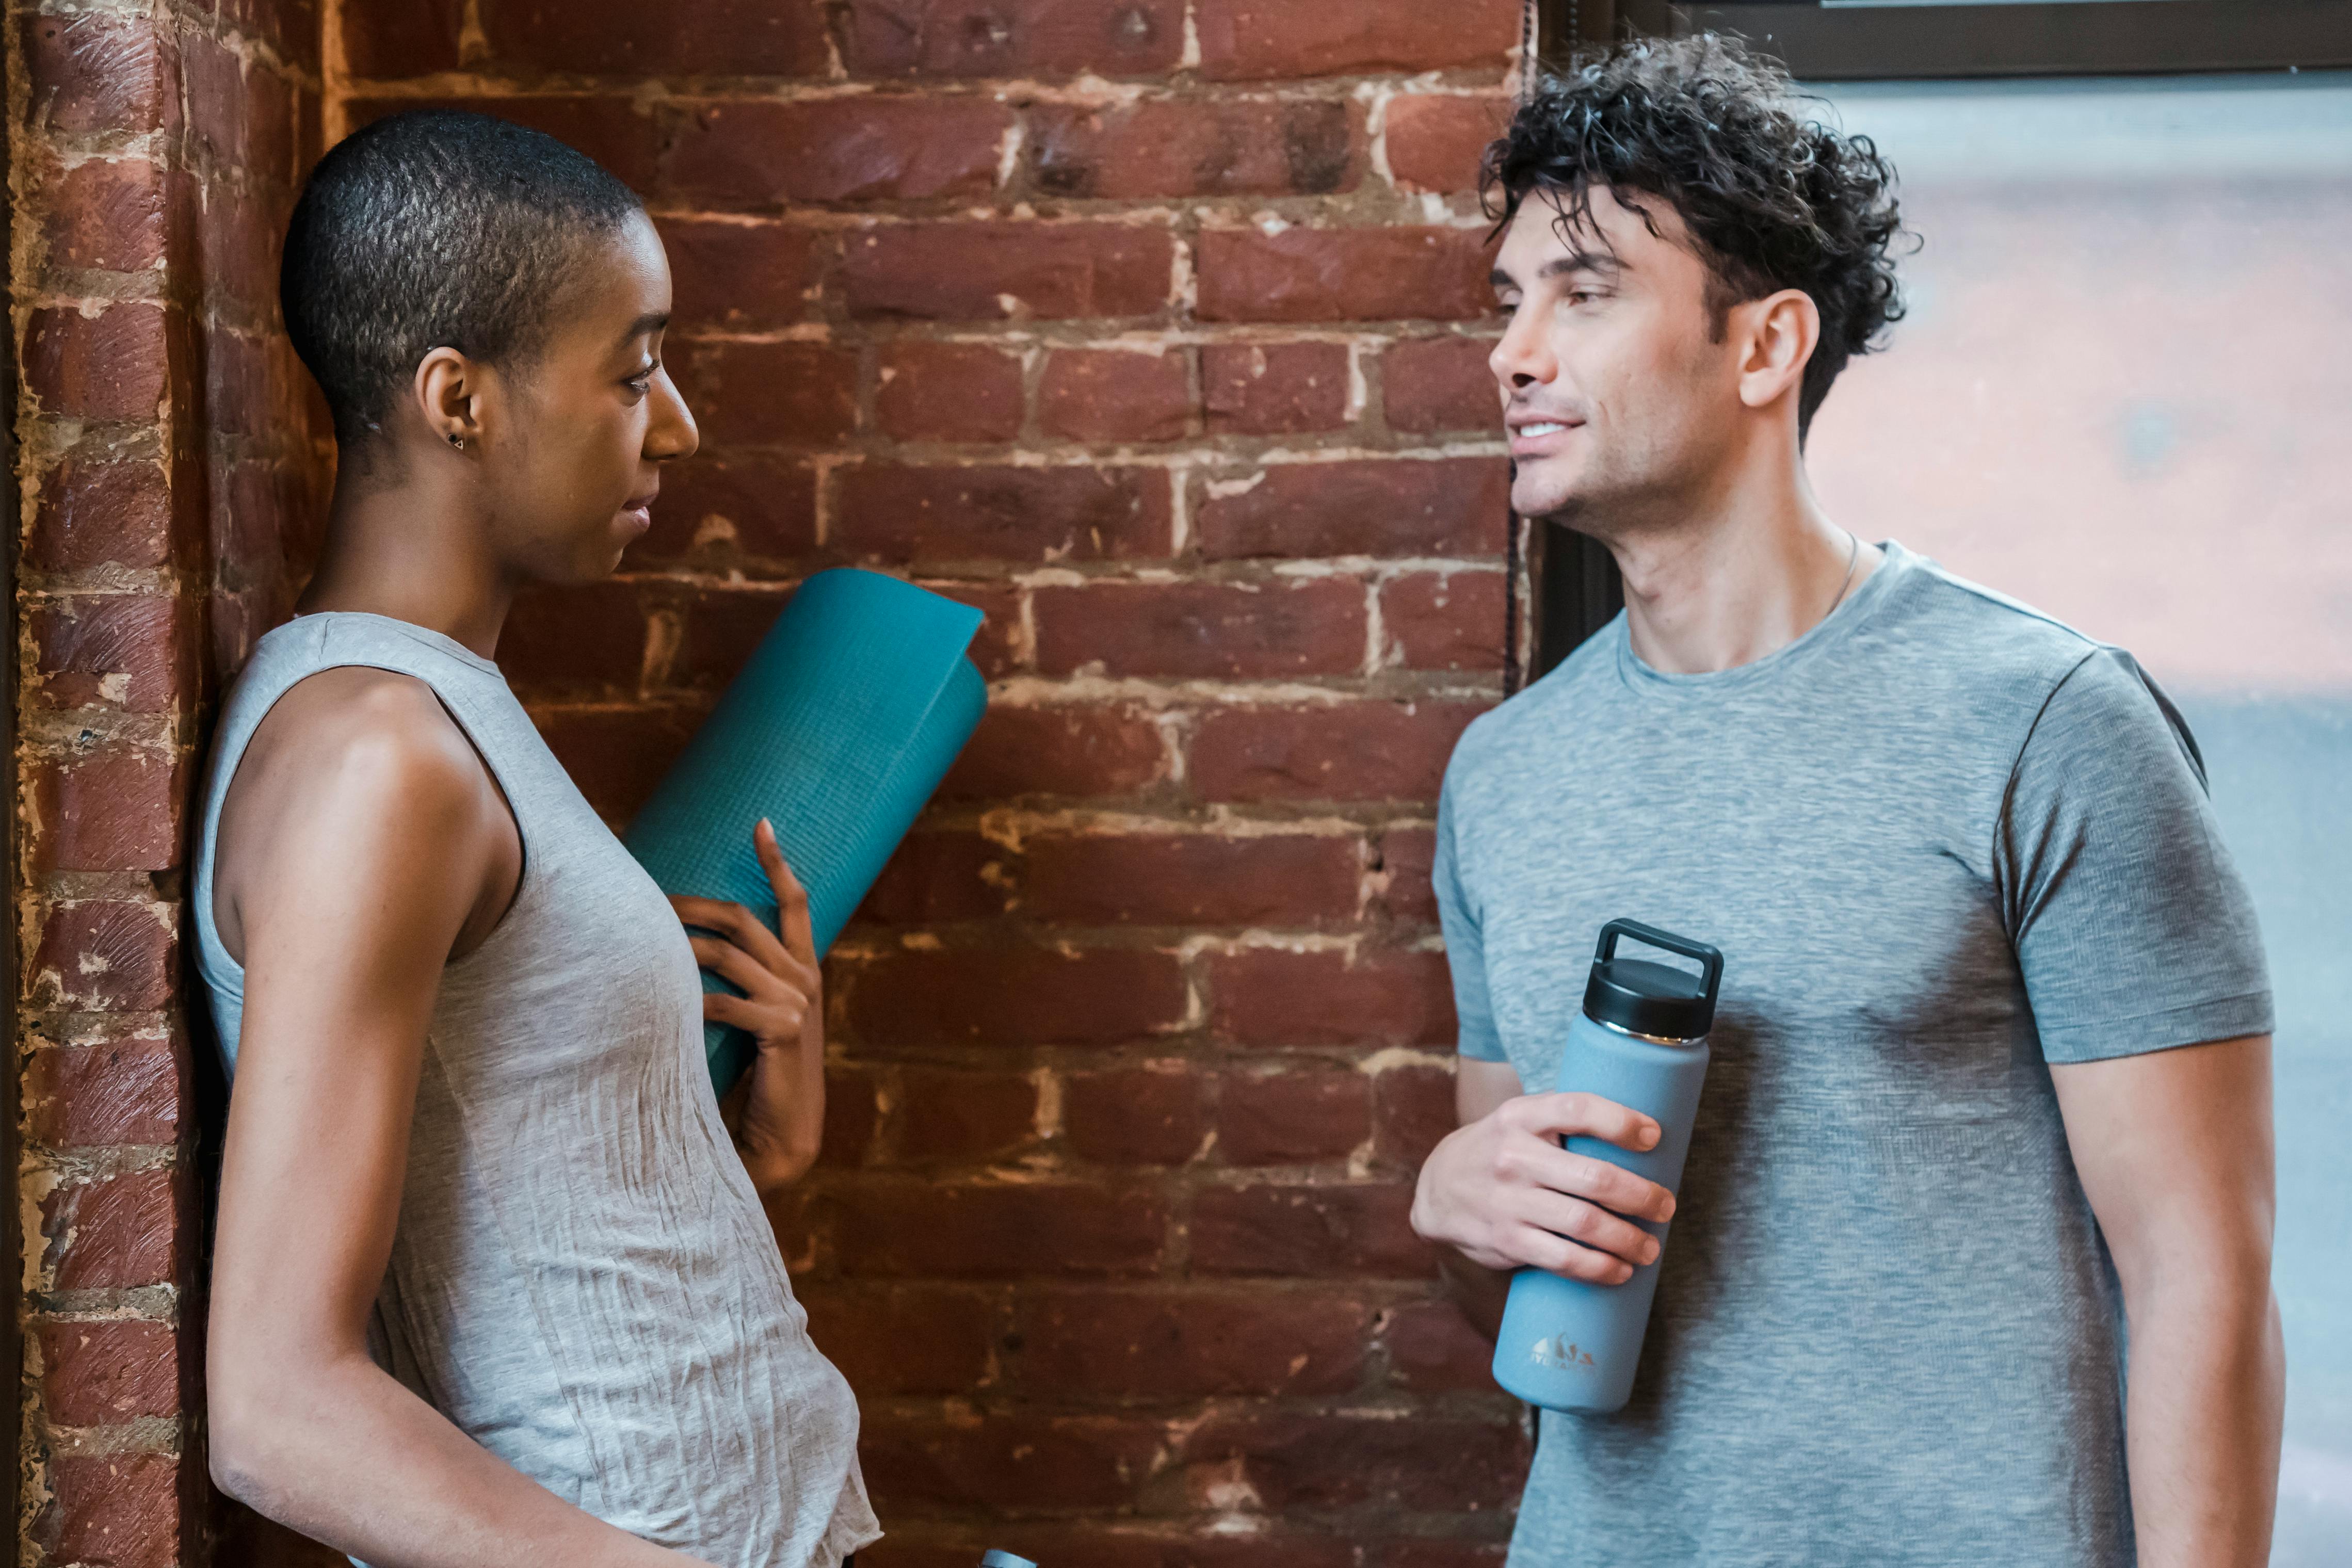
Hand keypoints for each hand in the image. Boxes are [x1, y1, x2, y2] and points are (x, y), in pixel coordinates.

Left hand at [669, 819, 824, 1194]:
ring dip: (680, 948)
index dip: (778, 862)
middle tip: (651, 899)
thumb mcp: (758, 1020)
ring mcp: (798, 1004)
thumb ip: (742, 983)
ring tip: (643, 947)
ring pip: (726, 954)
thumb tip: (688, 946)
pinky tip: (666, 1006)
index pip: (797, 903)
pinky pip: (724, 1002)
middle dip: (693, 904)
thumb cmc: (758, 1080)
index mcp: (804, 971)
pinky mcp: (784, 1030)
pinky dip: (689, 1001)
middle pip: (743, 919)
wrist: (782, 1139)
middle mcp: (806, 980)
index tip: (762, 823)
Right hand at [1409, 1092, 1675, 1283]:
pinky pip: (1564, 1259)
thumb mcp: (1519, 1121)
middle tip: (1665, 1206)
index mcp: (1520, 1116)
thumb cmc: (1498, 1151)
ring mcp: (1509, 1201)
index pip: (1577, 1109)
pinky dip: (1600, 1268)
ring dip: (1628, 1239)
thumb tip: (1640, 1135)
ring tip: (1649, 1246)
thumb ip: (1564, 1122)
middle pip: (1594, 1178)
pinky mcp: (1507, 1240)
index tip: (1654, 1137)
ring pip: (1584, 1223)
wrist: (1436, 1189)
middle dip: (1641, 1196)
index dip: (1621, 1122)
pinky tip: (1620, 1270)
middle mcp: (1513, 1156)